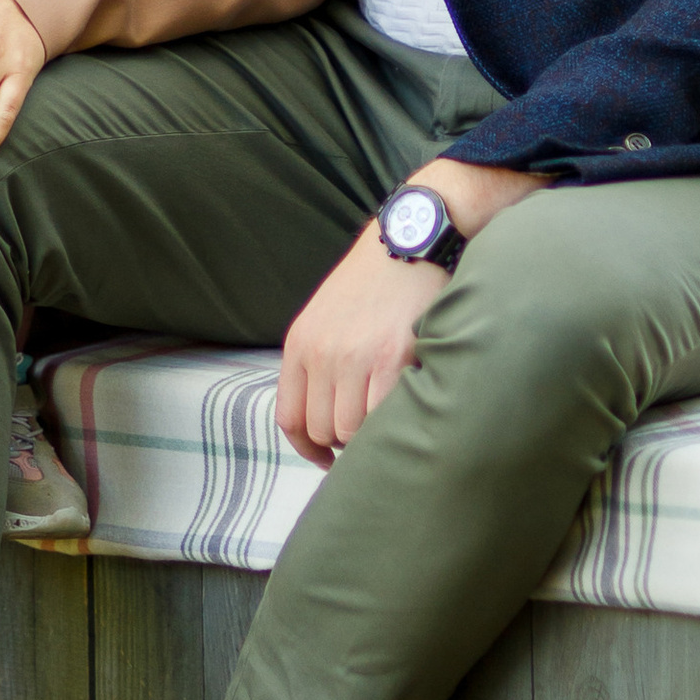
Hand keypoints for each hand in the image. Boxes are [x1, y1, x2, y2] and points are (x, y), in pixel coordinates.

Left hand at [276, 160, 545, 466]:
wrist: (408, 241)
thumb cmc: (373, 281)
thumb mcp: (325, 315)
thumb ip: (318, 360)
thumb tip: (327, 417)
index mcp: (300, 344)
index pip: (291, 418)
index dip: (308, 449)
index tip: (328, 458)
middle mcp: (321, 353)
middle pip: (322, 430)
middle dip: (345, 441)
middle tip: (371, 428)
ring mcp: (355, 357)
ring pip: (352, 430)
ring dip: (371, 432)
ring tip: (390, 412)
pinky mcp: (393, 358)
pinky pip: (383, 415)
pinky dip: (394, 420)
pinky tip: (406, 405)